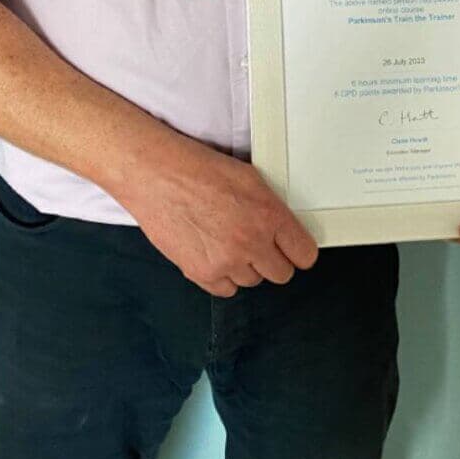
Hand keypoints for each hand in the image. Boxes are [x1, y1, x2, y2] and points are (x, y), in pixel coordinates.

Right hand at [123, 136, 318, 296]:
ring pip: (252, 281)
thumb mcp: (247, 177)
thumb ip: (270, 207)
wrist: (155, 175)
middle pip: (281, 273)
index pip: (304, 254)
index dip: (299, 251)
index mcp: (268, 214)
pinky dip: (222, 276)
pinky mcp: (201, 273)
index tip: (294, 250)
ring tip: (227, 241)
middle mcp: (251, 242)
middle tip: (259, 244)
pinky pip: (225, 289)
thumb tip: (283, 228)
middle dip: (273, 260)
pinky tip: (213, 253)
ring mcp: (226, 261)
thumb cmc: (195, 169)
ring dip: (245, 266)